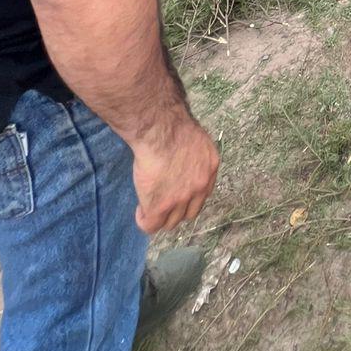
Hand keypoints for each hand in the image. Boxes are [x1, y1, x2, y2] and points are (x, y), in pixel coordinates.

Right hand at [132, 117, 219, 233]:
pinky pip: (151, 225)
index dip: (187, 197)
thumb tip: (184, 161)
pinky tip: (140, 210)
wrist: (161, 131)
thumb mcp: (196, 139)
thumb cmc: (173, 126)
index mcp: (210, 168)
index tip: (175, 193)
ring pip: (171, 222)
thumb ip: (194, 155)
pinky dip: (144, 219)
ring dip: (160, 216)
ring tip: (148, 206)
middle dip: (176, 210)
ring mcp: (181, 199)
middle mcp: (200, 187)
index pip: (202, 194)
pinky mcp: (160, 206)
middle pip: (189, 213)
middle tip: (162, 201)